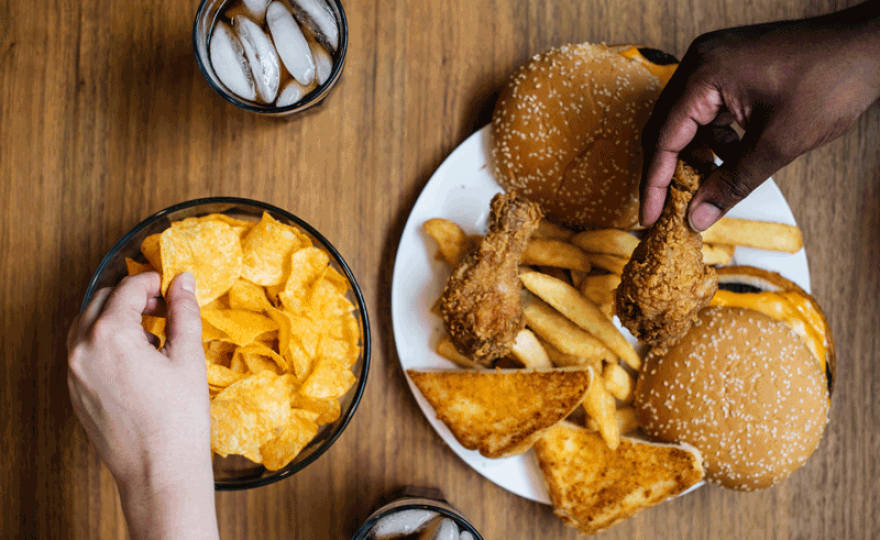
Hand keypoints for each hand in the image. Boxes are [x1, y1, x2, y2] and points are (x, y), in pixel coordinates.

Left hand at [67, 272, 218, 539]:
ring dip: (115, 317)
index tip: (172, 287)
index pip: (128, 288)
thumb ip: (183, 312)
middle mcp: (83, 349)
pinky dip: (105, 341)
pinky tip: (136, 359)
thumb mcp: (187, 357)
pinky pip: (83, 350)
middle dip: (133, 296)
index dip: (153, 281)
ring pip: (87, 324)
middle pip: (102, 300)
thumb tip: (183, 280)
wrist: (158, 470)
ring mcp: (74, 372)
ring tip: (151, 334)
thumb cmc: (178, 418)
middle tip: (164, 307)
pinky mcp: (75, 391)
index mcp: (111, 334)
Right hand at [640, 2, 879, 230]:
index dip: (654, 181)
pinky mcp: (730, 68)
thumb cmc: (831, 82)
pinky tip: (734, 157)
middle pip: (667, 127)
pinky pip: (708, 110)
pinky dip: (716, 138)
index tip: (649, 215)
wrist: (871, 47)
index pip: (664, 137)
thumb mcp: (777, 144)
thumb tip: (697, 217)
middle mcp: (701, 62)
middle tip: (666, 209)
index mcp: (704, 73)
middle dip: (669, 171)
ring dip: (697, 155)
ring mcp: (715, 61)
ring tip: (710, 185)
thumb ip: (732, 183)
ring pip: (688, 121)